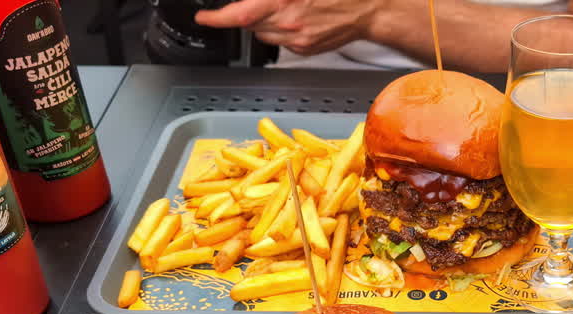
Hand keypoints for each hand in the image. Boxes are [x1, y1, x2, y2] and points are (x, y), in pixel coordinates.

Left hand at [195, 0, 378, 55]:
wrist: (368, 8)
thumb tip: (255, 0)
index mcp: (282, 0)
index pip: (238, 14)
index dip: (217, 18)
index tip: (205, 17)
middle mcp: (287, 22)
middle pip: (249, 24)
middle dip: (245, 13)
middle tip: (256, 4)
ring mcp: (296, 39)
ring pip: (262, 34)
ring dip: (262, 22)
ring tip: (281, 8)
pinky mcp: (305, 49)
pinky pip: (280, 41)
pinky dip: (280, 31)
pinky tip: (295, 19)